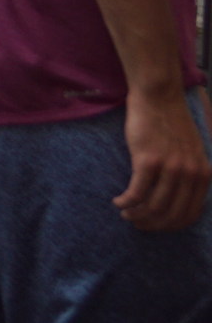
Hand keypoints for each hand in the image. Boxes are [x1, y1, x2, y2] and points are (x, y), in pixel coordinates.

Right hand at [116, 92, 211, 231]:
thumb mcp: (191, 151)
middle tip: (137, 223)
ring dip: (137, 215)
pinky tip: (118, 202)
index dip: (170, 225)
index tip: (155, 226)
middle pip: (171, 214)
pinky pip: (137, 192)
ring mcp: (170, 168)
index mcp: (203, 174)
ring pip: (154, 207)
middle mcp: (190, 174)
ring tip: (126, 213)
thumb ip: (190, 174)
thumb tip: (176, 198)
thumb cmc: (170, 122)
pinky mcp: (148, 160)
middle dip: (152, 225)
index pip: (190, 214)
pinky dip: (126, 202)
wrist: (158, 97)